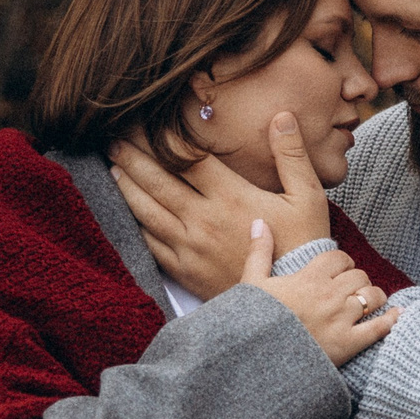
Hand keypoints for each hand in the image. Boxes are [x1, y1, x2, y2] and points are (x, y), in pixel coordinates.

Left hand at [111, 113, 328, 298]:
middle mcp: (204, 219)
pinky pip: (149, 243)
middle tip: (114, 137)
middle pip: (157, 180)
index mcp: (231, 196)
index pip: (187, 157)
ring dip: (126, 186)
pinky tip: (125, 211)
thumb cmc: (303, 245)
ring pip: (146, 211)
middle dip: (132, 155)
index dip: (162, 136)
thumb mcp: (307, 197)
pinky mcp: (185, 269)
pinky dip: (134, 223)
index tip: (146, 120)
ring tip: (112, 166)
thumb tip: (282, 116)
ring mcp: (190, 246)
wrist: (293, 302)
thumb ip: (291, 155)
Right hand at [236, 219, 397, 367]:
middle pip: (359, 276)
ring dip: (372, 297)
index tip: (337, 271)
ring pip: (372, 297)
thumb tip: (260, 222)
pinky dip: (391, 320)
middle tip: (349, 290)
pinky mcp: (349, 344)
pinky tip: (397, 315)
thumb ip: (259, 252)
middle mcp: (330, 295)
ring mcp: (342, 320)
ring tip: (368, 302)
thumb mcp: (251, 284)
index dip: (341, 263)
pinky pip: (379, 328)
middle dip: (356, 280)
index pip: (339, 258)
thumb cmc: (253, 322)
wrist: (256, 360)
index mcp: (310, 278)